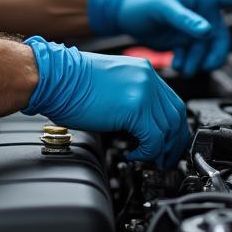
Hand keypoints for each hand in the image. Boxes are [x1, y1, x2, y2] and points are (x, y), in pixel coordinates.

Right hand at [22, 36, 189, 167]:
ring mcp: (143, 92)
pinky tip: (135, 155)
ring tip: (152, 160)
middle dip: (174, 141)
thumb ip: (131, 98)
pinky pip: (154, 138)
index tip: (169, 140)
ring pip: (168, 129)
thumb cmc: (70, 82)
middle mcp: (147, 78)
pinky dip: (148, 152)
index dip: (173, 126)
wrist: (55, 77)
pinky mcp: (135, 109)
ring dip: (162, 149)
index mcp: (142, 71)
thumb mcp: (110, 85)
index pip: (171, 101)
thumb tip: (139, 123)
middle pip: (176, 115)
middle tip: (167, 157)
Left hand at [88, 0, 231, 76]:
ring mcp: (197, 28)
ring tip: (182, 65)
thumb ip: (185, 20)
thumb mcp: (164, 8)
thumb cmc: (144, 1)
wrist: (125, 13)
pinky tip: (177, 64)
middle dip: (215, 53)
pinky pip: (197, 56)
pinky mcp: (187, 41)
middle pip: (224, 37)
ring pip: (210, 50)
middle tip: (203, 64)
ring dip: (200, 61)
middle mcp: (205, 12)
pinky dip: (190, 63)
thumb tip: (205, 31)